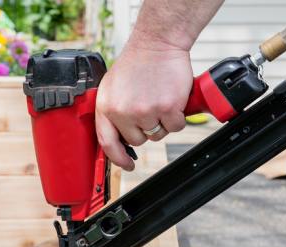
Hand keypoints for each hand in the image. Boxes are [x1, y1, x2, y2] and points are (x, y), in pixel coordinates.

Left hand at [95, 42, 192, 170]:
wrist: (157, 43)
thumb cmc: (136, 63)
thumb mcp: (110, 87)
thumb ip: (111, 112)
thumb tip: (116, 138)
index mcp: (106, 107)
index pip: (107, 143)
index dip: (117, 158)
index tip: (127, 165)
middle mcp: (123, 112)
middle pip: (136, 140)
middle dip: (144, 129)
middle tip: (148, 109)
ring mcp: (145, 111)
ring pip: (156, 134)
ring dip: (162, 122)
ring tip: (158, 100)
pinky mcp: (167, 108)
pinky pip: (175, 127)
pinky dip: (178, 117)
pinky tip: (172, 101)